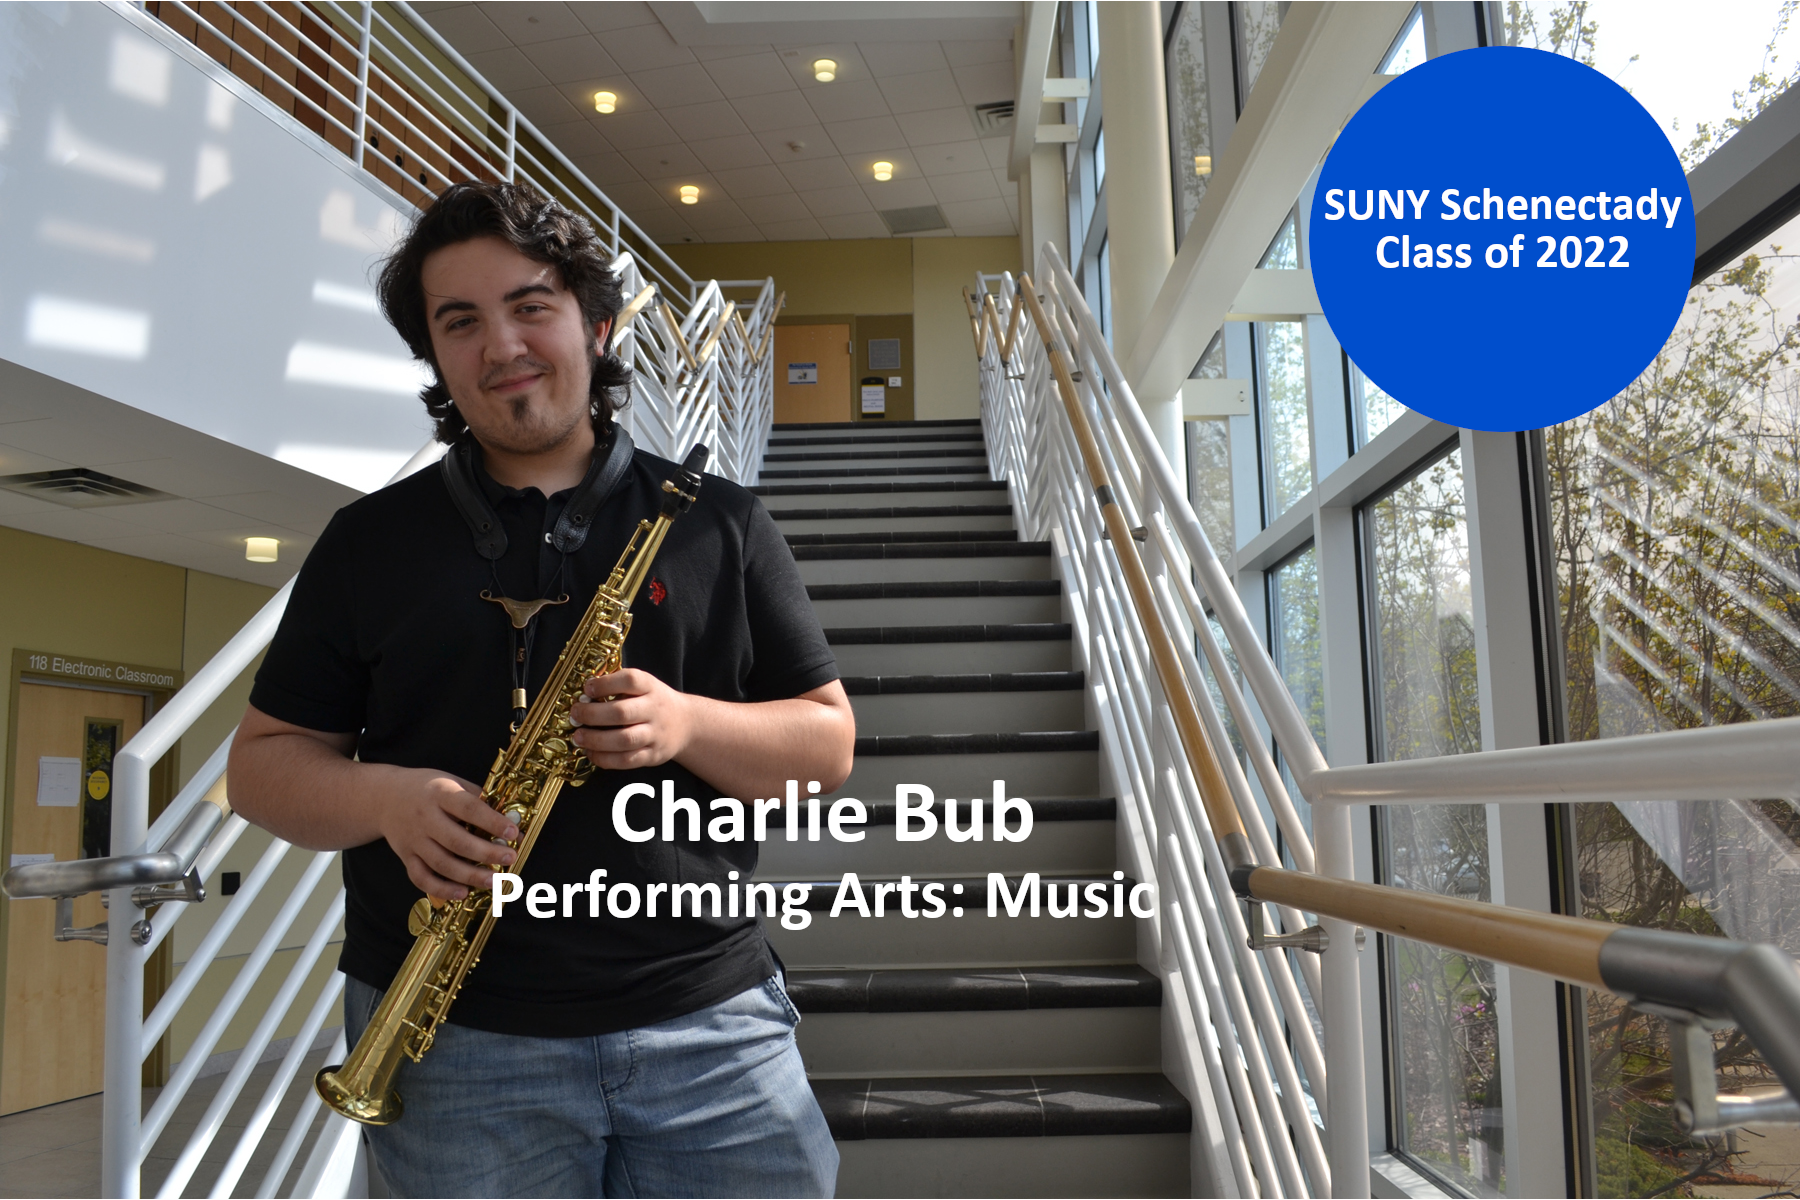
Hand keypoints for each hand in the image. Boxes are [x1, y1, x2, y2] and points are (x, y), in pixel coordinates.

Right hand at [375, 769, 517, 901]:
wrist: (384, 797)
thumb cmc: (427, 789)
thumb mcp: (452, 782)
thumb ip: (477, 799)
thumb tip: (510, 819)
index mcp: (440, 793)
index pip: (468, 808)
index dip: (492, 821)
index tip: (513, 832)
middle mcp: (425, 817)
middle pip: (456, 841)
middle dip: (486, 853)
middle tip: (510, 858)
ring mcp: (413, 839)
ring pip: (442, 863)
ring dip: (470, 875)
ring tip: (494, 881)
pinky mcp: (406, 856)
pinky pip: (422, 877)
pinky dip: (441, 888)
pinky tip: (462, 893)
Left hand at [569, 669, 692, 769]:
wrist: (686, 724)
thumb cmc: (654, 702)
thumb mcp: (644, 685)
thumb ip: (619, 686)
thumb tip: (584, 693)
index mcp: (651, 687)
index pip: (630, 680)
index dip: (606, 684)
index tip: (587, 688)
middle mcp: (655, 710)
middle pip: (622, 713)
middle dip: (593, 714)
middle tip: (575, 714)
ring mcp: (655, 734)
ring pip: (623, 740)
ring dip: (596, 740)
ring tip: (578, 737)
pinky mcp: (653, 755)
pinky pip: (627, 761)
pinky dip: (605, 759)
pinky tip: (591, 753)